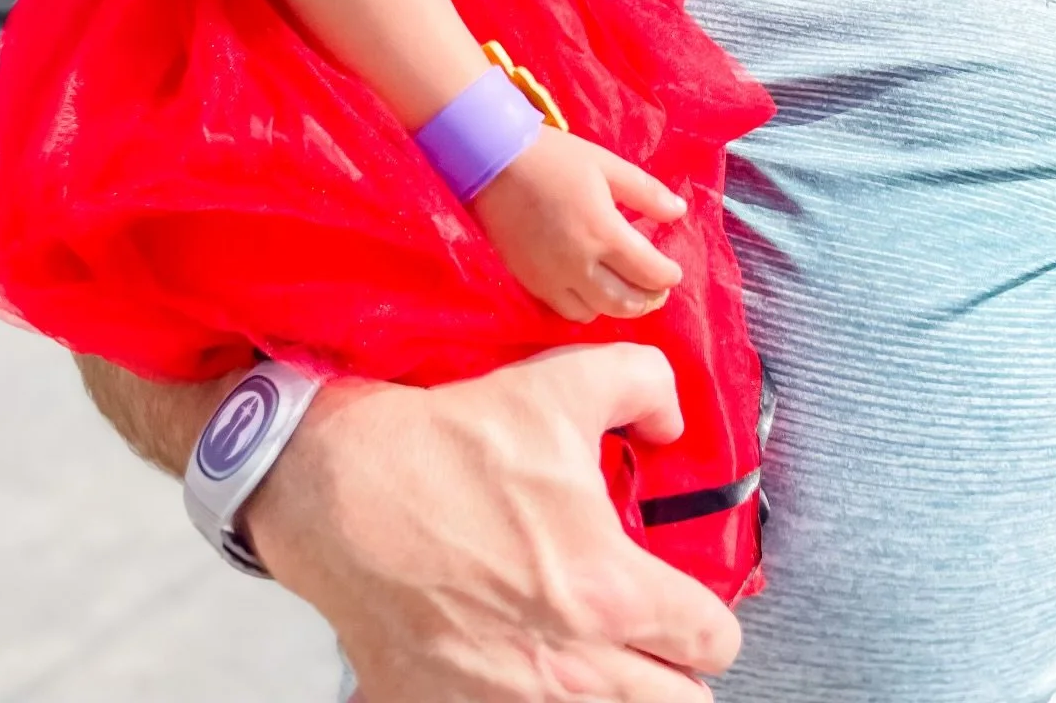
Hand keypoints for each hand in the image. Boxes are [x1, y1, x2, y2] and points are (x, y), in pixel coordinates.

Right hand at [245, 347, 740, 702]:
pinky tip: (520, 665)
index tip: (685, 599)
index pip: (713, 642)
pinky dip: (532, 700)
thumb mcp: (566, 383)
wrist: (342, 491)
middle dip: (672, 667)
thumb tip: (671, 422)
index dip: (708, 617)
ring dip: (614, 691)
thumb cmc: (451, 445)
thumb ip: (648, 387)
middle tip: (648, 633)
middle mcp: (568, 668)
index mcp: (608, 592)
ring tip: (595, 655)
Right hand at [475, 128, 686, 320]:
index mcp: (604, 232)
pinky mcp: (530, 283)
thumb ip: (646, 192)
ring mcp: (552, 278)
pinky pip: (565, 311)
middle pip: (626, 302)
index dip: (668, 276)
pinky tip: (592, 291)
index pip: (649, 272)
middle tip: (658, 290)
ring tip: (627, 291)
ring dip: (618, 308)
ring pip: (596, 314)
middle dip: (649, 299)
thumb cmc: (554, 158)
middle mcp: (580, 264)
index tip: (674, 272)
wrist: (493, 163)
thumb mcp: (607, 165)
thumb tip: (679, 212)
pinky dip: (586, 308)